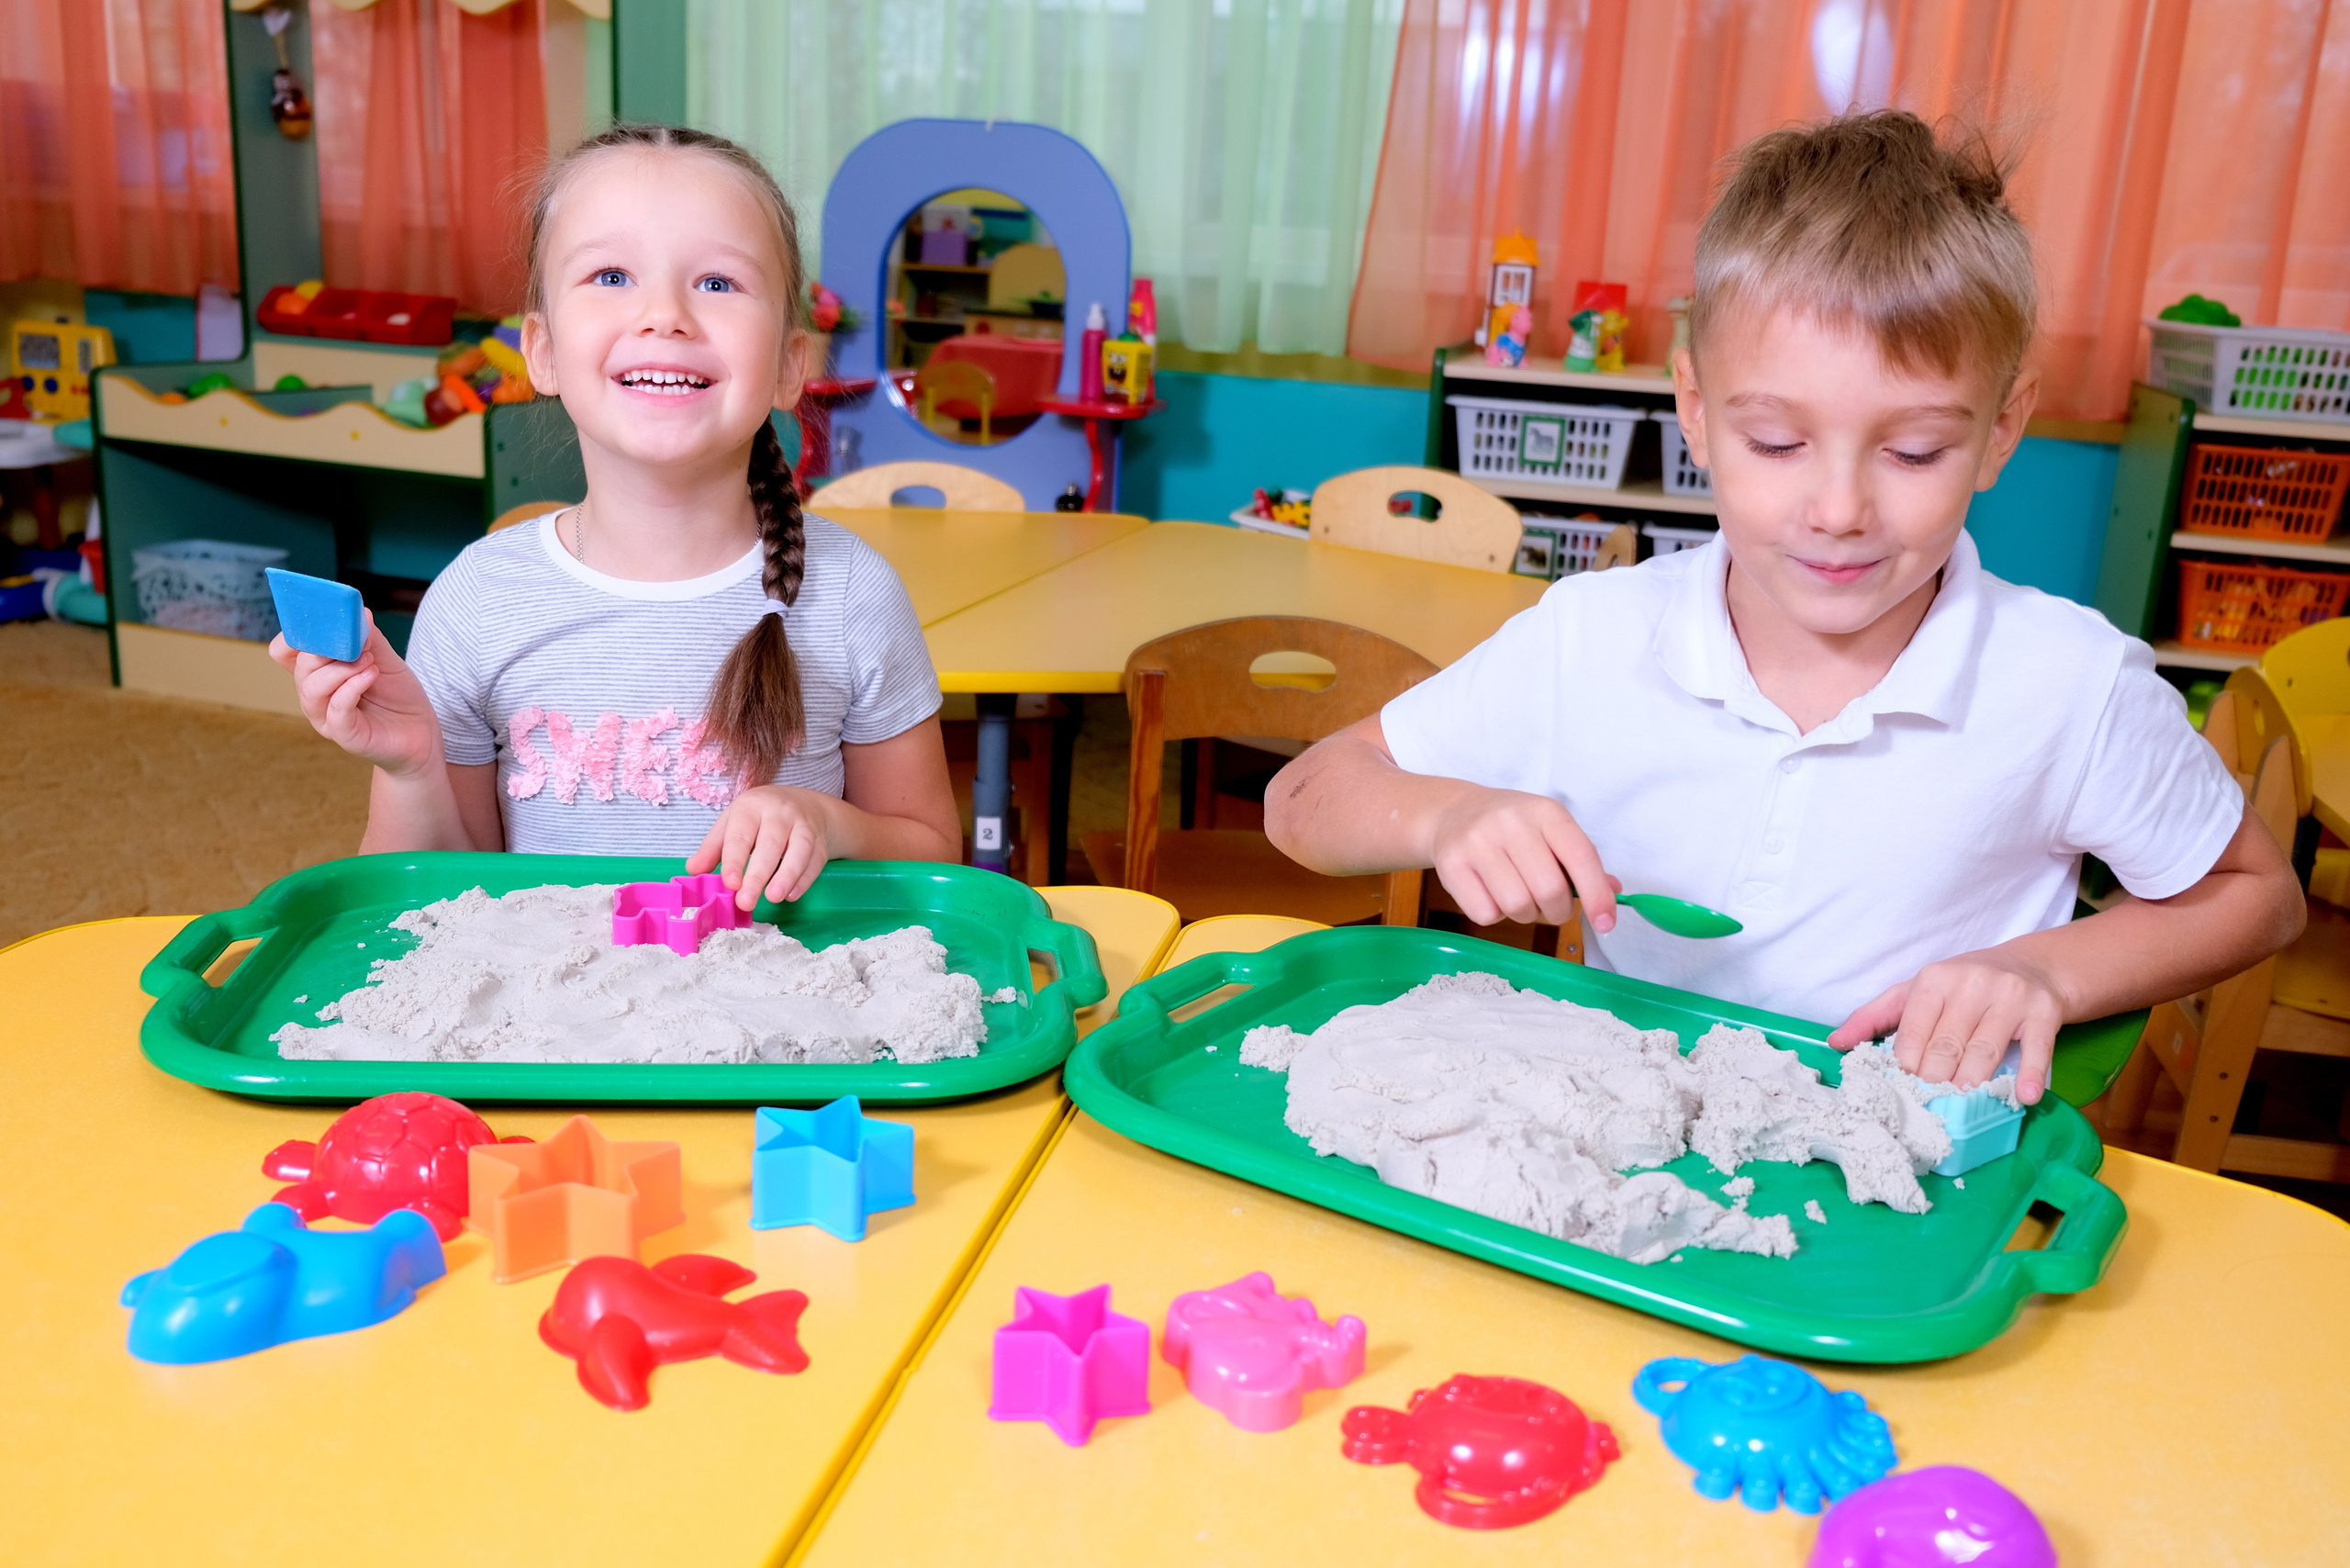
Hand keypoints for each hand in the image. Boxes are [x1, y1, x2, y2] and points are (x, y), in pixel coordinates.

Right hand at [269, 609, 441, 775]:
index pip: (285, 651)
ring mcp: (326, 717)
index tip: (321, 618)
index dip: (295, 633)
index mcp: (317, 673)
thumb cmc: (397, 695)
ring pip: (312, 687)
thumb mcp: (384, 658)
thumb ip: (367, 637)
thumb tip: (358, 611)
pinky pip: (336, 709)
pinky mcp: (344, 735)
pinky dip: (352, 687)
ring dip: (342, 668)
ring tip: (370, 662)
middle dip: (328, 648)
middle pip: (300, 665)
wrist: (421, 732)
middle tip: (359, 643)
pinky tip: (371, 675)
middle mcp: (314, 695)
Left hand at [689, 785, 837, 909]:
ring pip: (799, 851)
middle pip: (770, 844)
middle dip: (758, 874)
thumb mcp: (733, 823)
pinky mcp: (820, 842)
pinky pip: (815, 861)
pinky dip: (804, 880)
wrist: (807, 804)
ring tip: (772, 898)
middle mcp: (779, 814)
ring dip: (786, 876)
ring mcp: (803, 826)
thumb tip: (693, 870)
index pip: (741, 835)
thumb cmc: (761, 818)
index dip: (735, 860)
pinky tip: (791, 895)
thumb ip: (713, 847)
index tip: (730, 883)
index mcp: (751, 808)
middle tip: (746, 901)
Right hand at [1423, 784, 1619, 930]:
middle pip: (1549, 890)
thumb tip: (1612, 894)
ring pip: (1517, 906)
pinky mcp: (1451, 865)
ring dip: (1525, 914)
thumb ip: (1580, 862)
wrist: (1453, 813)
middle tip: (1552, 907)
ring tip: (1519, 896)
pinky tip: (1491, 894)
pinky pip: (1486, 913)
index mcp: (1546, 812)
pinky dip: (1495, 914)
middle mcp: (1511, 822)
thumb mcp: (1549, 831)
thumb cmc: (1512, 828)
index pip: (1581, 857)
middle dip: (1557, 911)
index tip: (1606, 923)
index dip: (1598, 896)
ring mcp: (1477, 842)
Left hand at [1828, 946, 2066, 1104]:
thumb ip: (1875, 1017)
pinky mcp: (2043, 1012)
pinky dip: (2029, 1074)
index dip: (1905, 1067)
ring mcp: (2009, 997)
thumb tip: (1836, 1043)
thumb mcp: (1916, 992)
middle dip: (1934, 1082)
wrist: (2031, 966)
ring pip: (1983, 1052)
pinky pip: (2035, 1048)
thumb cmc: (1963, 986)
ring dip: (1970, 1085)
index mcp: (1934, 980)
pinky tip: (2024, 1096)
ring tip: (1960, 1109)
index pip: (1913, 1032)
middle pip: (1946, 1046)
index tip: (1901, 1092)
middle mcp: (1972, 984)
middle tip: (1927, 1108)